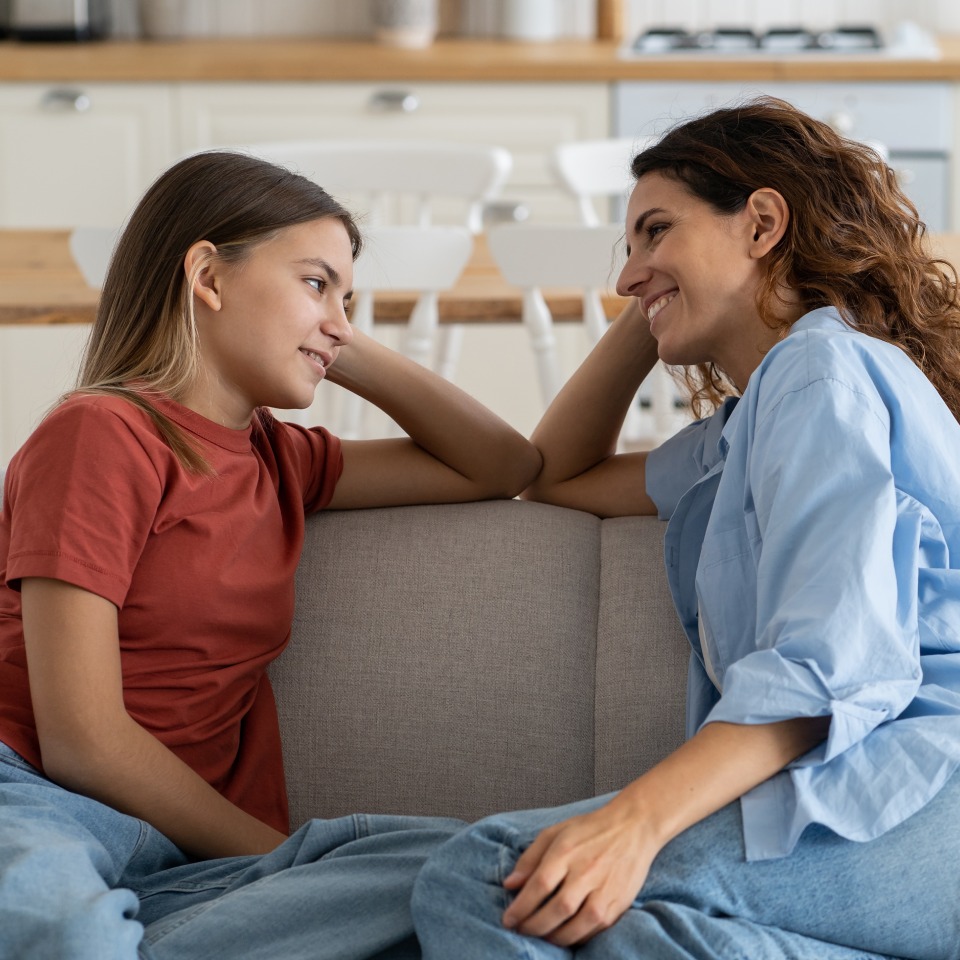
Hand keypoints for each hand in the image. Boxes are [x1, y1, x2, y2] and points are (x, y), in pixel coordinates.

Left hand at [501, 795, 659, 946]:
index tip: (508, 919)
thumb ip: (530, 858)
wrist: (634, 827)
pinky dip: (576, 937)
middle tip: (521, 930)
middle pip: (556, 909)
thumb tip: (509, 885)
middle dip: (534, 926)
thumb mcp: (555, 833)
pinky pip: (594, 930)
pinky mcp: (619, 903)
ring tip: (541, 935)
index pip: (539, 885)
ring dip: (554, 937)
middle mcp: (586, 871)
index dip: (520, 907)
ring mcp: (604, 890)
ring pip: (576, 926)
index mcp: (566, 851)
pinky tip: (565, 934)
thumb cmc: (590, 829)